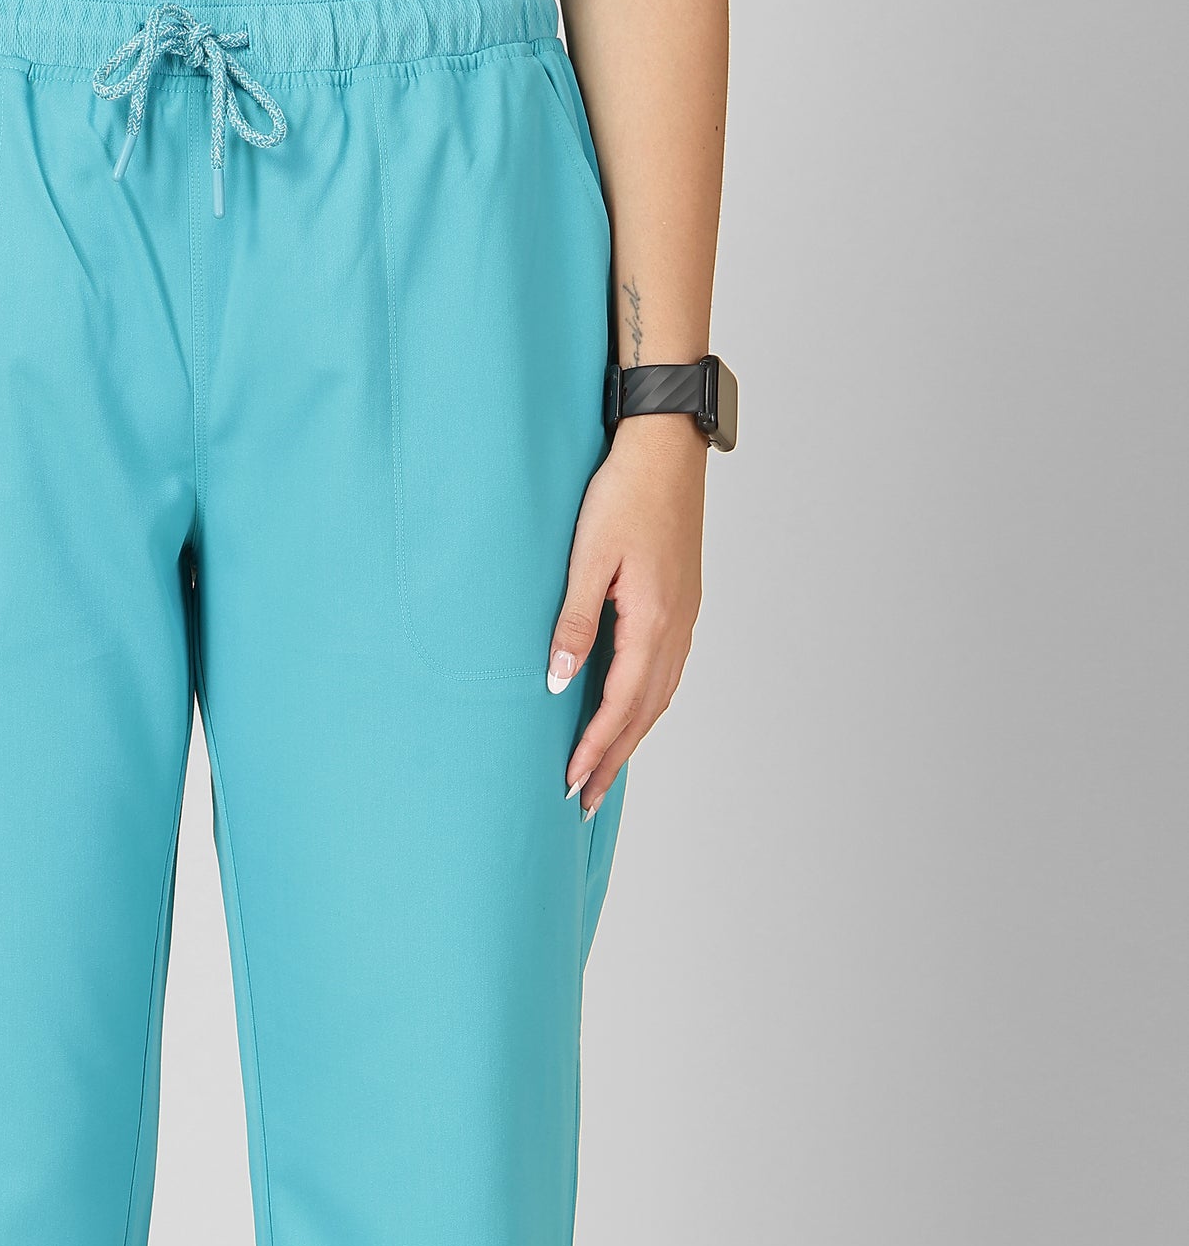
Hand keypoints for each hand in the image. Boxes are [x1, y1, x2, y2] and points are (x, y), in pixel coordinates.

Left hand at [551, 418, 706, 816]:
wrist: (666, 444)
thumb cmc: (624, 490)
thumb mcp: (588, 556)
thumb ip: (574, 622)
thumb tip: (559, 684)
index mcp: (653, 620)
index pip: (620, 705)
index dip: (595, 749)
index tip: (570, 784)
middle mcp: (677, 627)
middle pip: (644, 713)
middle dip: (613, 760)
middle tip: (585, 801)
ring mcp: (685, 617)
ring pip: (659, 697)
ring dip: (631, 738)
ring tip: (605, 771)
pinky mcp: (682, 604)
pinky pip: (666, 673)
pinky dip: (646, 706)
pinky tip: (630, 714)